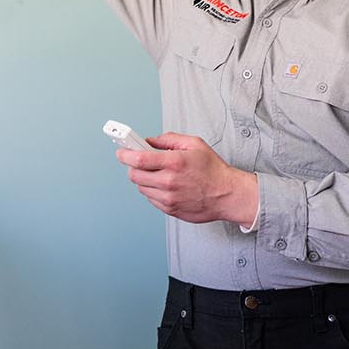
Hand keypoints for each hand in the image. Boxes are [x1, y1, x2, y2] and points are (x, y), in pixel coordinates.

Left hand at [117, 134, 259, 225]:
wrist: (227, 195)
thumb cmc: (214, 170)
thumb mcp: (195, 144)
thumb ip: (169, 139)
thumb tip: (151, 141)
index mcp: (174, 162)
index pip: (138, 159)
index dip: (125, 154)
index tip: (121, 151)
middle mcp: (169, 181)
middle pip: (134, 175)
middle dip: (133, 166)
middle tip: (140, 161)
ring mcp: (168, 198)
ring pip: (141, 188)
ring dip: (144, 179)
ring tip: (158, 174)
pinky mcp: (170, 209)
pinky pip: (151, 199)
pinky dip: (153, 191)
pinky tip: (166, 185)